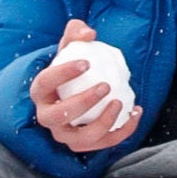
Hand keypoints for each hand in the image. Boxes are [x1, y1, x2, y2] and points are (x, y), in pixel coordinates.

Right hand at [32, 18, 139, 152]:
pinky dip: (122, 131)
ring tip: (119, 102)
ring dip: (102, 124)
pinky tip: (136, 111)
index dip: (62, 74)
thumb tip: (88, 34)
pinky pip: (102, 144)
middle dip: (82, 103)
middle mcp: (47, 117)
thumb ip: (76, 33)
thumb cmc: (73, 65)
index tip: (86, 63)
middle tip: (105, 86)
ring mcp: (64, 134)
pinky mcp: (83, 144)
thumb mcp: (71, 45)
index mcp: (40, 92)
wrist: (77, 88)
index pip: (44, 83)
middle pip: (57, 117)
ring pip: (79, 139)